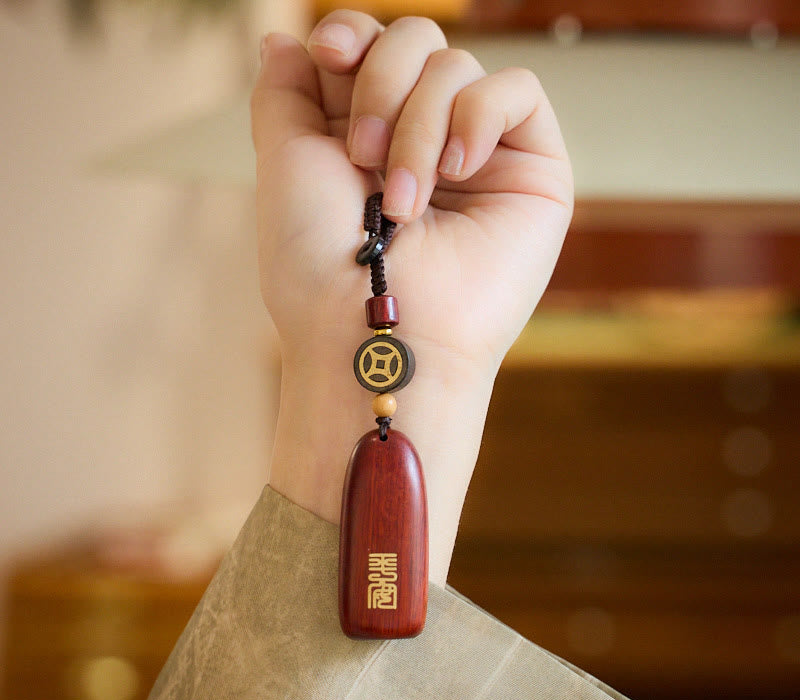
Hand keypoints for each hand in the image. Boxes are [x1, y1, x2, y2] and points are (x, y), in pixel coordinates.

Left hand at [251, 10, 572, 583]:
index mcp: (366, 137)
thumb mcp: (285, 163)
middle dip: (379, 84)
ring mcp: (477, 155)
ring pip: (457, 67)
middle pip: (416, 41)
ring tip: (404, 202)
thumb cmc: (320, 265)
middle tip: (358, 156)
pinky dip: (478, 116)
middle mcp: (423, 141)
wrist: (371, 332)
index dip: (351, 34)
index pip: (371, 47)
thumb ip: (287, 92)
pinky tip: (457, 171)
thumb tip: (284, 39)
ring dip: (418, 127)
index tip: (329, 55)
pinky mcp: (530, 171)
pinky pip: (518, 91)